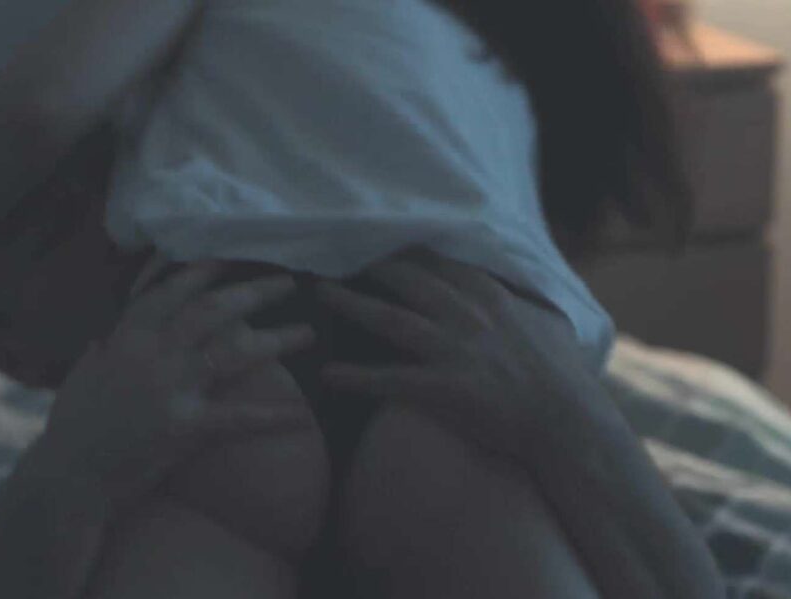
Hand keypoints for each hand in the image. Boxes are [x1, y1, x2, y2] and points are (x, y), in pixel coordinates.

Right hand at [43, 260, 316, 478]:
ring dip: (276, 340)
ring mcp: (169, 388)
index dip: (204, 271)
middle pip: (212, 310)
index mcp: (127, 336)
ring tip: (308, 332)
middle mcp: (151, 353)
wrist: (68, 478)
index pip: (171, 290)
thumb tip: (107, 337)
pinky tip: (302, 415)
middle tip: (288, 283)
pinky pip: (238, 417)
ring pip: (233, 352)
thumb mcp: (83, 375)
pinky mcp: (184, 427)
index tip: (232, 257)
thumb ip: (103, 351)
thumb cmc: (72, 429)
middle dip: (254, 293)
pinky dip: (272, 417)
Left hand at [315, 253, 597, 463]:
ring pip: (390, 318)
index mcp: (491, 297)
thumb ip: (523, 298)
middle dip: (369, 264)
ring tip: (318, 294)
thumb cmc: (564, 378)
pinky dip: (356, 378)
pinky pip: (390, 379)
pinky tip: (327, 376)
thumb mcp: (549, 322)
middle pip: (408, 279)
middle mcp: (468, 315)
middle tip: (333, 253)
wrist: (571, 425)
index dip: (403, 249)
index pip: (439, 261)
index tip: (375, 235)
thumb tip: (517, 282)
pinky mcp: (445, 388)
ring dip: (350, 304)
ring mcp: (454, 350)